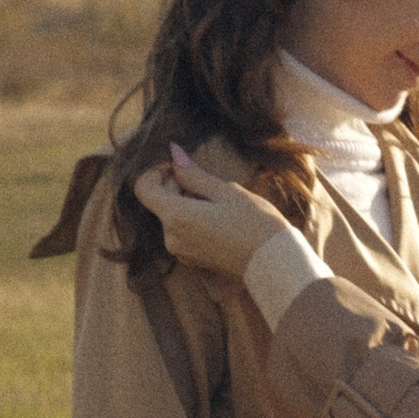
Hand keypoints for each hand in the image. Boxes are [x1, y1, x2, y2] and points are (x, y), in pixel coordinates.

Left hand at [135, 148, 292, 278]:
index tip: (181, 168)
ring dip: (189, 203)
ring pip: (172, 216)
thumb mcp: (227, 192)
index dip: (157, 171)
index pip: (143, 188)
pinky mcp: (191, 260)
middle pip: (160, 201)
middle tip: (212, 185)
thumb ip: (194, 174)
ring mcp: (180, 252)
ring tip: (221, 204)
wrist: (274, 264)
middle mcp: (171, 237)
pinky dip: (194, 220)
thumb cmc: (256, 225)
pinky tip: (220, 220)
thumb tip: (174, 153)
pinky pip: (182, 232)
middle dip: (179, 187)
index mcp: (176, 217)